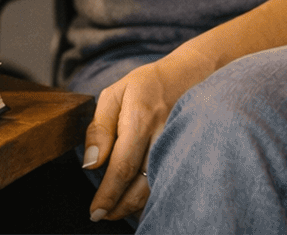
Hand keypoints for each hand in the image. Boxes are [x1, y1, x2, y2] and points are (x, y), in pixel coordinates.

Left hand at [82, 48, 214, 222]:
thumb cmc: (149, 84)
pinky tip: (139, 198)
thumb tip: (91, 163)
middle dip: (119, 207)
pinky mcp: (190, 153)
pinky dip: (154, 196)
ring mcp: (181, 146)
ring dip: (136, 206)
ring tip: (117, 209)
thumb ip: (100, 128)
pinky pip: (171, 183)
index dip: (108, 195)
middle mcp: (163, 136)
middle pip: (141, 187)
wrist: (195, 72)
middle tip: (102, 215)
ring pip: (158, 190)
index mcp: (140, 120)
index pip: (122, 168)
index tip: (95, 211)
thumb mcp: (115, 94)